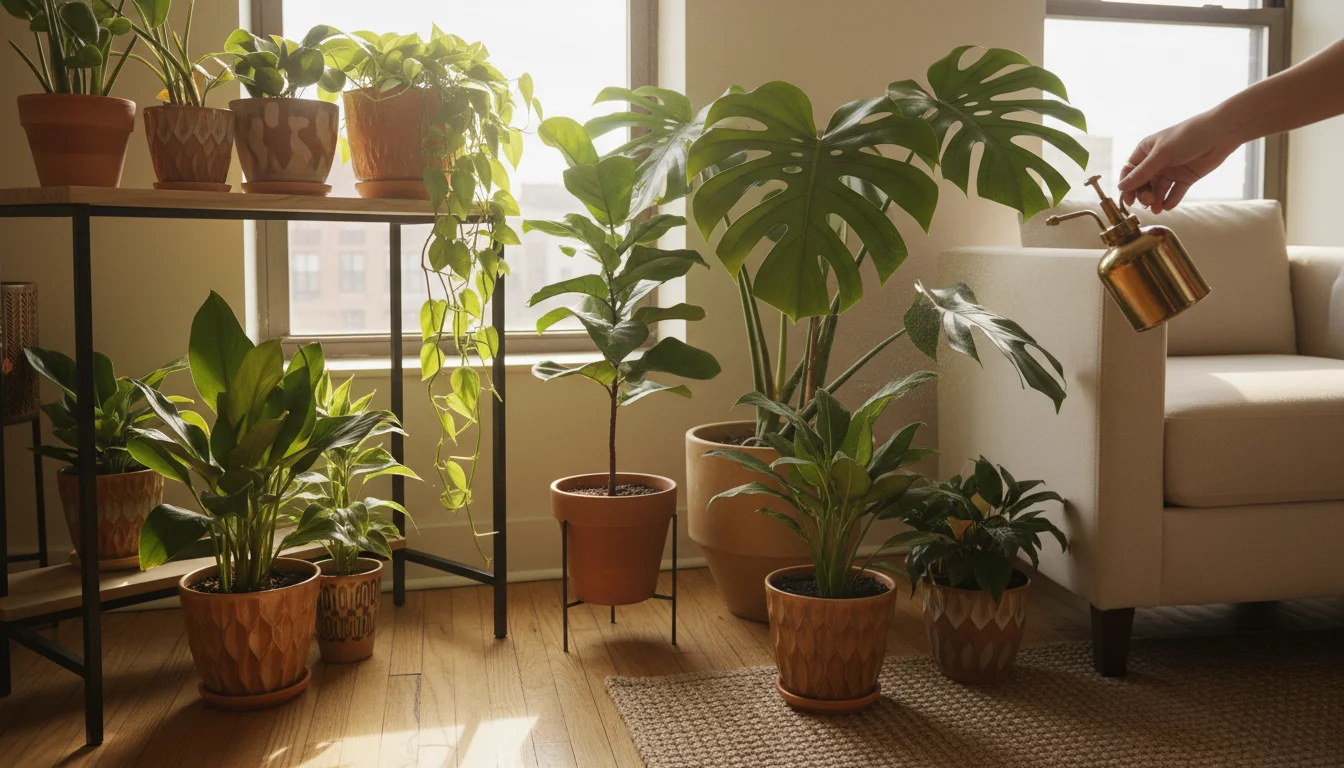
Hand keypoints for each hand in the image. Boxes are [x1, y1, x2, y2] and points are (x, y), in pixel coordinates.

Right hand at [1117, 114, 1239, 212]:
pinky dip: (1170, 200)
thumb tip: (1121, 187)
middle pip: (1143, 183)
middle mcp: (1156, 161)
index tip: (1128, 200)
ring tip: (1157, 208)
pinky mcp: (1185, 178)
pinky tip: (1167, 206)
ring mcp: (1171, 170)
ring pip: (1157, 190)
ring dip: (1155, 200)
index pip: (1129, 171)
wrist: (1221, 133)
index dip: (1127, 186)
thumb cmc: (1188, 136)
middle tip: (1149, 201)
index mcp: (1146, 151)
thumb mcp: (1162, 154)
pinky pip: (1174, 193)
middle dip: (1143, 194)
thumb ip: (1142, 173)